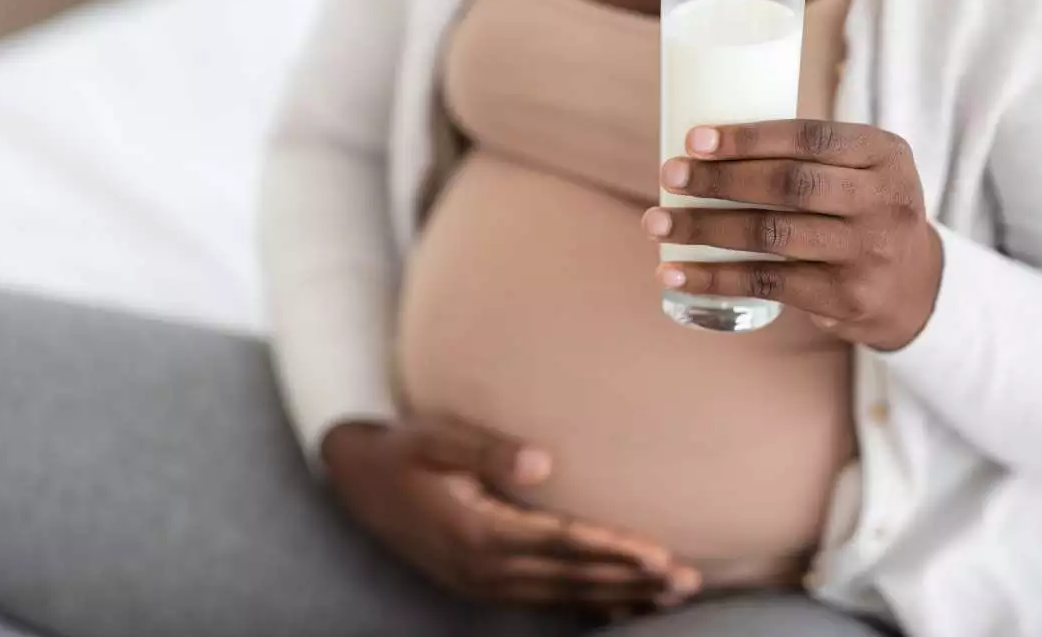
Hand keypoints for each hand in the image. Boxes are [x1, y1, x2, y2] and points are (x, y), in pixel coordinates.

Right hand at [322, 416, 700, 610]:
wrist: (355, 479)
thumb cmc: (402, 448)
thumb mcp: (435, 437)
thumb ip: (487, 449)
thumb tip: (544, 463)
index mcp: (476, 531)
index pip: (560, 543)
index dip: (612, 550)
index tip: (659, 554)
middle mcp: (482, 567)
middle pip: (570, 577)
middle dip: (630, 579)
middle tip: (686, 581)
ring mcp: (480, 582)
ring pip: (563, 595)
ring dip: (617, 594)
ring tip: (670, 594)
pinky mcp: (480, 583)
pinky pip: (543, 600)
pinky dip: (585, 604)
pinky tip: (619, 604)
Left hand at [643, 120, 942, 350]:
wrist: (914, 287)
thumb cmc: (858, 211)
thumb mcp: (856, 170)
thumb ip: (803, 154)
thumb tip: (697, 147)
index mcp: (883, 154)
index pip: (809, 138)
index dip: (747, 138)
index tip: (692, 139)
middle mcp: (884, 201)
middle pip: (787, 185)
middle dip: (719, 180)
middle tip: (668, 176)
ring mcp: (867, 253)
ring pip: (770, 236)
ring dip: (703, 229)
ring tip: (655, 223)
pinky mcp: (845, 297)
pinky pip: (766, 284)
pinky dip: (713, 278)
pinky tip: (673, 274)